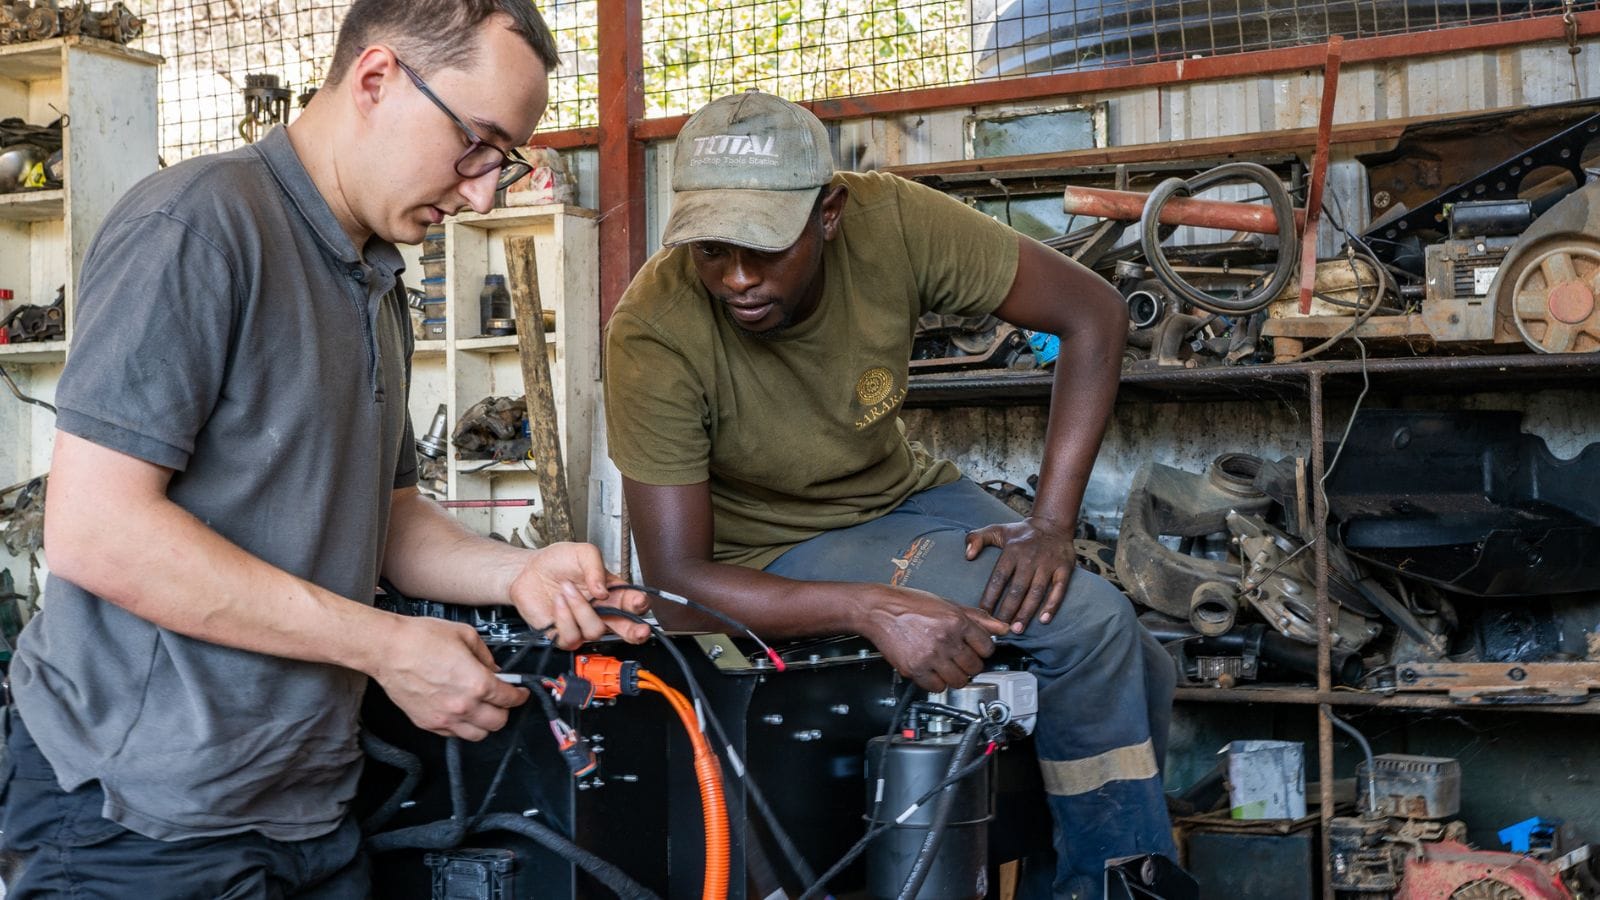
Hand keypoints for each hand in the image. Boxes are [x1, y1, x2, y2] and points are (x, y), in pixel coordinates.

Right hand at [373, 615, 527, 740]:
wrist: (388, 649)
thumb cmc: (420, 639)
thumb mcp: (465, 635)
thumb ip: (486, 656)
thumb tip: (494, 668)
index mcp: (477, 683)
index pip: (510, 698)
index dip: (520, 695)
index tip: (521, 693)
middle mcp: (462, 705)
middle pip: (498, 722)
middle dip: (505, 710)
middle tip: (503, 699)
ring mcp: (444, 717)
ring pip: (478, 735)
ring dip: (486, 723)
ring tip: (484, 709)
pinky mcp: (427, 723)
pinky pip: (454, 734)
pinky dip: (463, 727)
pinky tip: (462, 712)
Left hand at [507, 542, 651, 648]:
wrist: (528, 570)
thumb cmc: (556, 561)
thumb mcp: (581, 552)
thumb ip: (596, 567)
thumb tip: (603, 590)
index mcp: (611, 592)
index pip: (633, 603)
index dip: (639, 604)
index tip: (637, 600)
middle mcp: (599, 611)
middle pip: (625, 630)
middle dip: (635, 632)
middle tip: (639, 630)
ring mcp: (581, 624)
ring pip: (594, 631)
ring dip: (580, 608)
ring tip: (567, 589)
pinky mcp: (562, 634)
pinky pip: (570, 637)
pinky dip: (564, 617)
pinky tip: (559, 601)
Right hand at [858, 585, 1009, 691]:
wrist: (878, 610)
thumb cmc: (909, 604)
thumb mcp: (947, 604)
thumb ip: (977, 618)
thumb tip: (1002, 627)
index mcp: (956, 620)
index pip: (987, 647)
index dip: (982, 650)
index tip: (976, 650)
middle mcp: (946, 638)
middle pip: (975, 667)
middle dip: (970, 665)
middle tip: (961, 659)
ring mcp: (930, 656)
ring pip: (959, 681)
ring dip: (956, 677)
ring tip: (947, 667)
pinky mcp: (915, 668)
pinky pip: (937, 688)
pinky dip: (937, 683)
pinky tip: (933, 671)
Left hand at [964, 516, 1076, 631]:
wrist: (1053, 523)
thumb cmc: (1021, 532)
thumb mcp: (996, 529)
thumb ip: (977, 539)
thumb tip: (967, 556)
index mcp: (1012, 550)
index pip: (998, 577)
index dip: (990, 597)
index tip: (983, 613)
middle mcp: (1030, 558)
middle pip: (1017, 589)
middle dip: (1008, 610)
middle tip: (1000, 628)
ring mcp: (1048, 564)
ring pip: (1036, 592)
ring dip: (1026, 612)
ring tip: (1017, 629)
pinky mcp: (1064, 568)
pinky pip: (1059, 589)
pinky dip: (1052, 605)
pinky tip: (1044, 620)